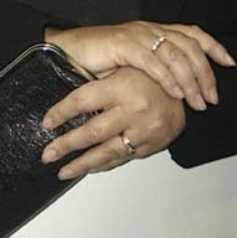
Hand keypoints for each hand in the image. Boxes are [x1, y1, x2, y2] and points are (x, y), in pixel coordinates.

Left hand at [40, 66, 185, 179]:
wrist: (189, 89)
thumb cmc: (152, 75)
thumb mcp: (124, 68)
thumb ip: (99, 81)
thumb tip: (65, 93)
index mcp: (122, 86)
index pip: (82, 101)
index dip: (61, 113)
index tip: (47, 122)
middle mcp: (132, 110)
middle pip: (91, 132)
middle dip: (65, 145)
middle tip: (47, 154)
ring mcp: (142, 131)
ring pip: (106, 153)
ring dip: (81, 164)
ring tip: (62, 170)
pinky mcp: (150, 146)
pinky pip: (122, 158)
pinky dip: (104, 165)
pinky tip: (90, 168)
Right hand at [45, 21, 235, 111]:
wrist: (66, 51)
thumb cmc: (97, 61)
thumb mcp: (133, 65)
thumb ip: (155, 70)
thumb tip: (181, 91)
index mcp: (153, 30)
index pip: (192, 33)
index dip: (214, 46)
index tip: (230, 63)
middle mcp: (149, 29)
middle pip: (189, 45)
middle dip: (205, 72)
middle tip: (212, 97)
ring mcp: (136, 35)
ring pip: (175, 53)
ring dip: (190, 80)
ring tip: (198, 102)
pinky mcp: (123, 44)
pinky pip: (152, 61)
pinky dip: (167, 77)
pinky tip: (175, 93)